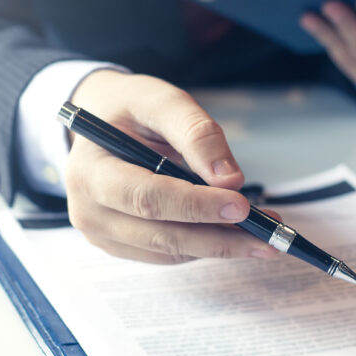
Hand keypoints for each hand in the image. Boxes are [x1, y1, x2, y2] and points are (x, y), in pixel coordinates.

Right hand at [65, 69, 279, 263]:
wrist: (101, 123)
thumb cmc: (130, 109)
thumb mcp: (161, 101)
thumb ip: (196, 133)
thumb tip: (231, 180)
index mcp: (89, 170)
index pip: (146, 197)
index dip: (195, 206)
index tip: (241, 205)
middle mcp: (88, 209)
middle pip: (160, 235)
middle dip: (219, 238)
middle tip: (268, 237)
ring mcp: (101, 233)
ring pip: (169, 251)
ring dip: (219, 245)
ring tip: (263, 233)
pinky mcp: (119, 246)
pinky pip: (168, 254)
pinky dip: (204, 245)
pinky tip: (235, 232)